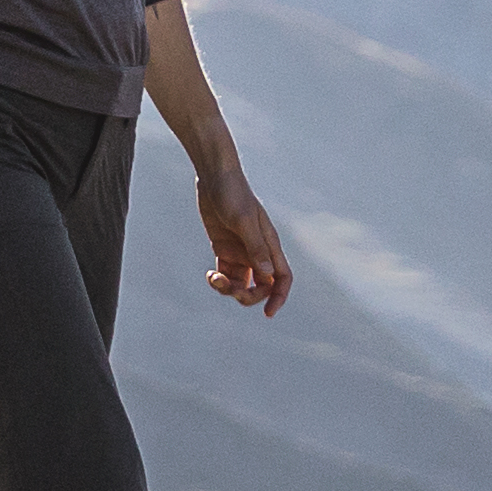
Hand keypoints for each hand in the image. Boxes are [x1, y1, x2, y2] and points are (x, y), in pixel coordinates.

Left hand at [197, 173, 294, 316]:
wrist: (214, 177)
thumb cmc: (232, 194)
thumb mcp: (242, 220)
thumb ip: (255, 247)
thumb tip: (266, 274)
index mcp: (269, 245)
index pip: (281, 278)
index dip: (279, 297)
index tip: (268, 313)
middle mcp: (258, 251)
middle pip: (262, 286)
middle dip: (248, 295)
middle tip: (230, 289)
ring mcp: (241, 251)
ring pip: (242, 283)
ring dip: (230, 289)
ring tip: (214, 279)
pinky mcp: (224, 249)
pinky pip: (226, 275)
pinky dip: (219, 281)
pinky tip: (210, 275)